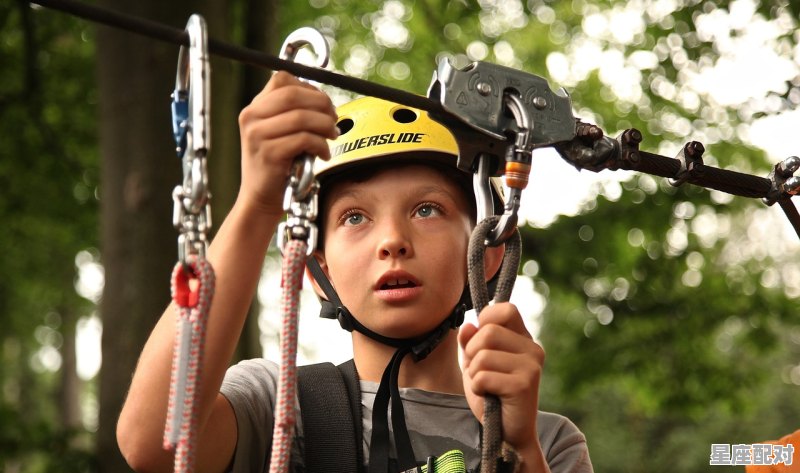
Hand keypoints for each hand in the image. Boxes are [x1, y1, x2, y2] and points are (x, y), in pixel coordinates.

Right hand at [237, 71, 337, 216]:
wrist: (259, 198)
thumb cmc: (276, 166)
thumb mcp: (277, 133)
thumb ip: (292, 114)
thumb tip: (324, 102)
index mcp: (254, 108)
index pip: (282, 79)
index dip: (309, 88)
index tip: (323, 104)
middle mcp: (251, 117)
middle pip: (294, 95)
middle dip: (322, 104)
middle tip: (334, 119)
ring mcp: (258, 135)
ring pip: (302, 117)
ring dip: (325, 126)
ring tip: (332, 137)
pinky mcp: (269, 153)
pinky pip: (304, 139)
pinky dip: (321, 145)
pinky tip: (323, 154)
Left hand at [458, 302, 544, 460]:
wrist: (508, 434)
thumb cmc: (492, 396)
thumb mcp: (475, 364)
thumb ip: (470, 342)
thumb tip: (468, 325)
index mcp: (523, 339)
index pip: (506, 309)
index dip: (486, 319)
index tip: (480, 340)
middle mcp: (532, 349)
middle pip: (488, 332)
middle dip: (473, 353)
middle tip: (480, 372)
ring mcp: (531, 366)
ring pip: (483, 355)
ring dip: (474, 374)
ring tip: (486, 387)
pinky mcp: (524, 384)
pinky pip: (483, 376)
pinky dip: (478, 388)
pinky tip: (490, 397)